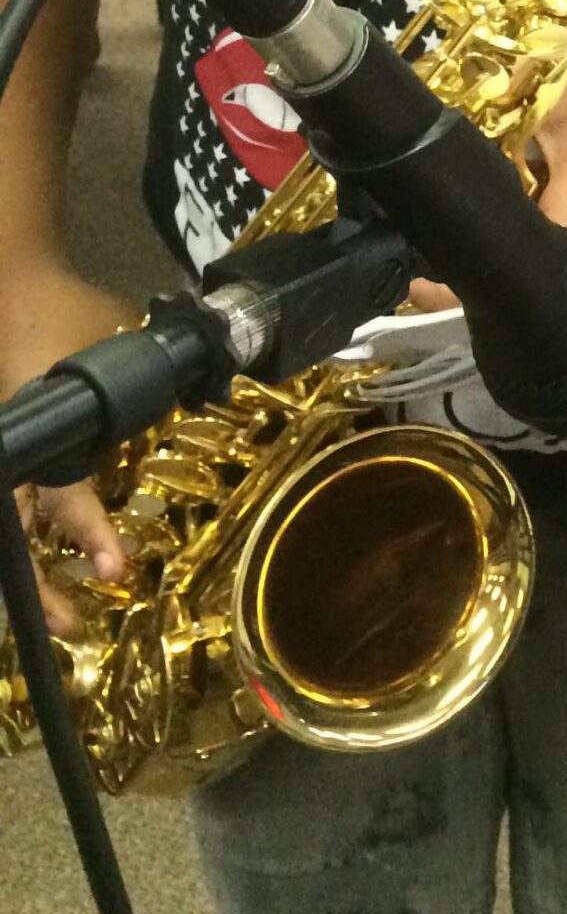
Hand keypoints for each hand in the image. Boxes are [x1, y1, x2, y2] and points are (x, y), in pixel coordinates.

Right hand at [2, 268, 134, 635]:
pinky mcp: (11, 449)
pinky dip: (34, 539)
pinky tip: (52, 568)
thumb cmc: (73, 313)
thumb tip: (201, 397)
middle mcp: (17, 451)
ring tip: (62, 617)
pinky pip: (20, 504)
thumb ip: (150, 385)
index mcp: (41, 431)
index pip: (64, 496)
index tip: (114, 572)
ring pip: (13, 528)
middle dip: (38, 589)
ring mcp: (10, 451)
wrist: (20, 286)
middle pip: (16, 536)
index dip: (90, 534)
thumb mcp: (120, 345)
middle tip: (70, 627)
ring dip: (33, 574)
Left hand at [404, 70, 566, 311]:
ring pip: (521, 290)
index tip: (405, 279)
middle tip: (409, 254)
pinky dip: (515, 264)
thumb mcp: (563, 96)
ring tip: (440, 248)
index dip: (441, 289)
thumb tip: (426, 109)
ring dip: (483, 272)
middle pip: (501, 294)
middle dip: (454, 279)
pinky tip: (493, 239)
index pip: (494, 276)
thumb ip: (499, 100)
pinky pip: (543, 280)